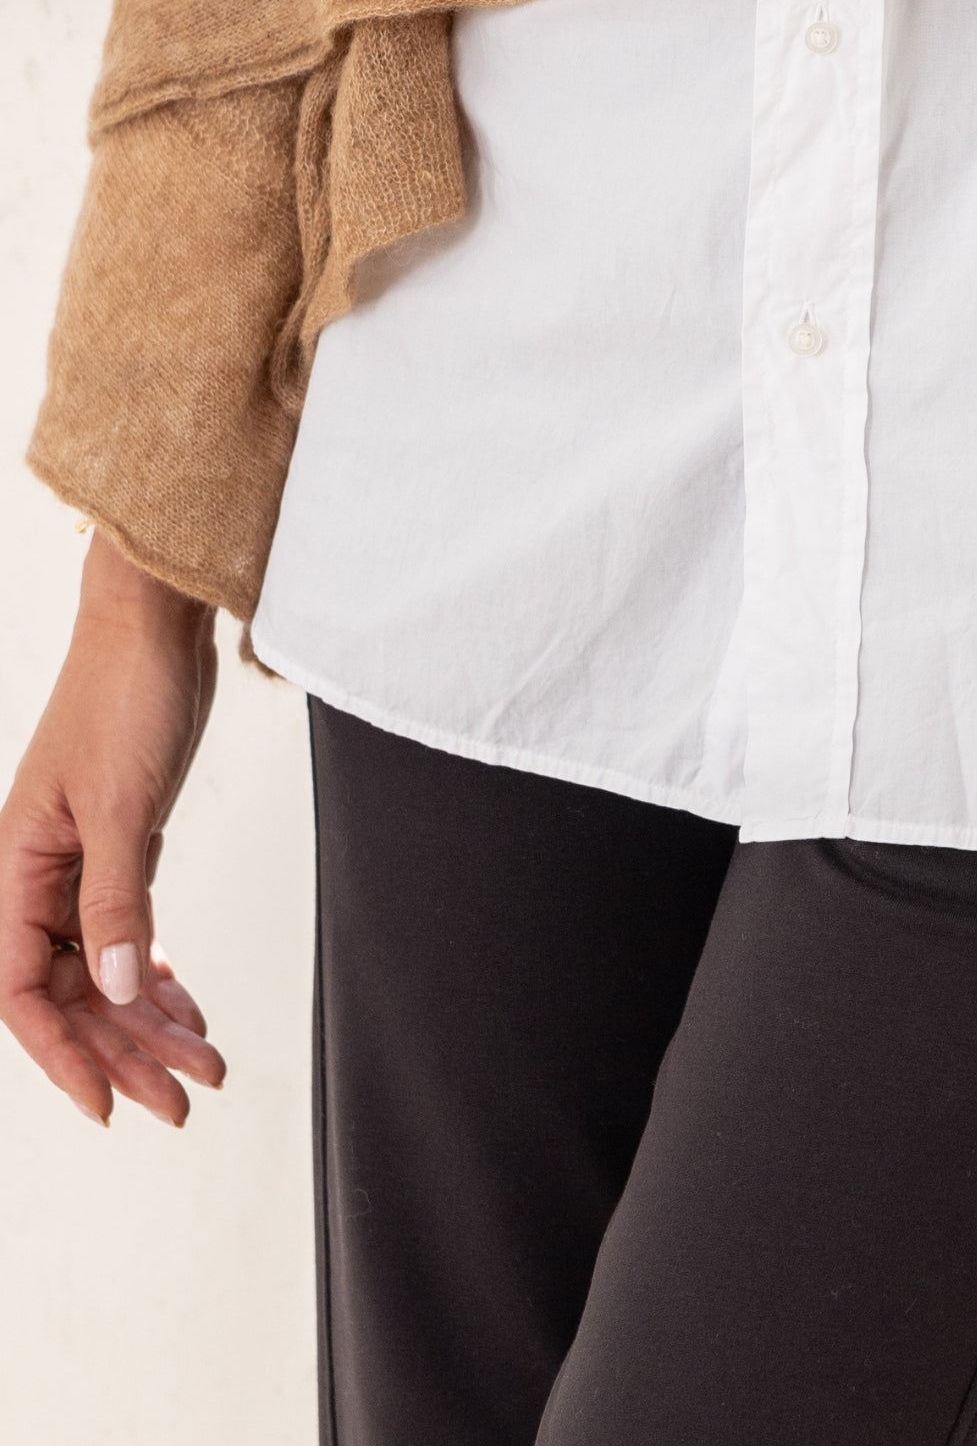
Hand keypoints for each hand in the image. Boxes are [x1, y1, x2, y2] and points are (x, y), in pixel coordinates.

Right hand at [0, 534, 227, 1125]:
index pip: (24, 991)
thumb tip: (123, 992)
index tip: (108, 1105)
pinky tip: (190, 1010)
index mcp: (14, 870)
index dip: (62, 1055)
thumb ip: (118, 900)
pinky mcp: (120, 847)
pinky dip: (160, 974)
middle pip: (73, 992)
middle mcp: (37, 877)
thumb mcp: (122, 804)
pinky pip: (130, 933)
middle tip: (183, 1099)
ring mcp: (79, 865)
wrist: (155, 623)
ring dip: (151, 1020)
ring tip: (206, 1065)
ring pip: (108, 969)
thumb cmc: (124, 695)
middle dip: (124, 1051)